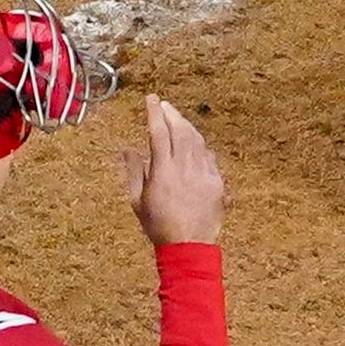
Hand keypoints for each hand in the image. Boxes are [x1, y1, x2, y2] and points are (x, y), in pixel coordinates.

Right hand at [124, 96, 225, 245]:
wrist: (189, 246)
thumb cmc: (158, 226)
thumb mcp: (138, 201)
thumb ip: (134, 171)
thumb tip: (127, 148)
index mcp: (163, 172)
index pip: (158, 133)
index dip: (154, 113)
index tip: (151, 99)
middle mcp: (185, 169)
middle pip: (179, 131)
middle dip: (170, 114)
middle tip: (163, 105)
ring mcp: (203, 174)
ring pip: (196, 140)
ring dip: (186, 125)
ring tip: (177, 118)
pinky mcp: (217, 182)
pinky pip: (208, 155)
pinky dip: (199, 144)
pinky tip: (193, 141)